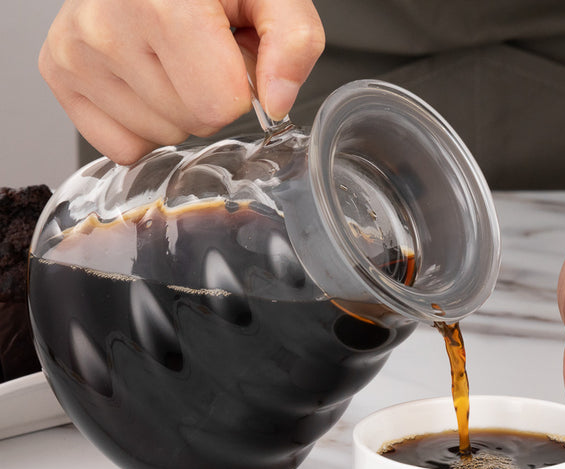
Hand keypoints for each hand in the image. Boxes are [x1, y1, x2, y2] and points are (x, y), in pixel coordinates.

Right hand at [39, 0, 324, 164]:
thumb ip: (293, 40)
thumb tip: (277, 100)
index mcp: (161, 1)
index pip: (221, 105)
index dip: (239, 86)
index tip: (228, 52)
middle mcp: (105, 24)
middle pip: (193, 123)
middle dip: (209, 96)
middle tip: (198, 50)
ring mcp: (76, 52)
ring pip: (160, 137)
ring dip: (176, 109)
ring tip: (168, 55)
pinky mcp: (60, 72)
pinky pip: (123, 146)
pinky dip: (142, 124)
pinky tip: (142, 77)